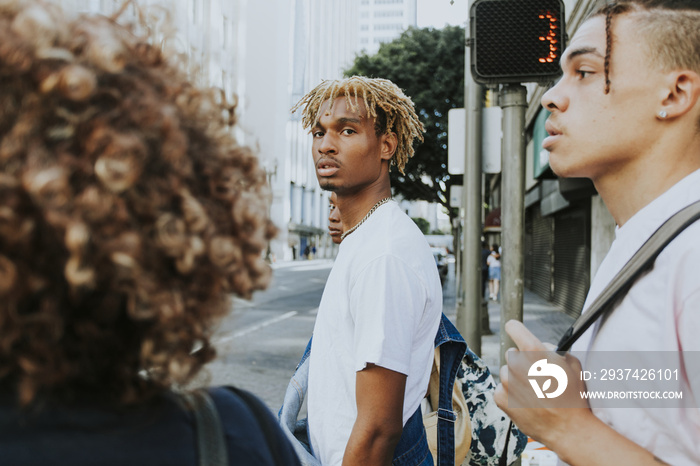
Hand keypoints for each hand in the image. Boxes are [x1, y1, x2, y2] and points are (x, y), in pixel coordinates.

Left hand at [493, 320, 592, 447]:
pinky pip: (502, 389)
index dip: (516, 329)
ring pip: (506, 372)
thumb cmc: (573, 397)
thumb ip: (553, 349)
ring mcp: (507, 382)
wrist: (568, 429)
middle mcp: (517, 365)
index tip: (515, 330)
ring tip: (534, 391)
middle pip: (512, 354)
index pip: (514, 328)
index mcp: (534, 352)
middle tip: (537, 375)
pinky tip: (526, 401)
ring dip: (516, 378)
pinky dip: (511, 394)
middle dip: (522, 361)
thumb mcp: (572, 365)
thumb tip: (541, 346)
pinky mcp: (501, 398)